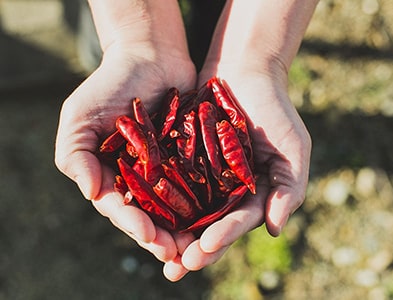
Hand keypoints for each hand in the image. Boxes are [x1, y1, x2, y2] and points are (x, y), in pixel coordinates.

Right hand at [55, 44, 197, 280]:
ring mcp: (168, 169)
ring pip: (177, 207)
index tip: (148, 235)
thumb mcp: (80, 117)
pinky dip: (207, 201)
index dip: (132, 224)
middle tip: (177, 254)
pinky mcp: (193, 158)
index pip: (119, 208)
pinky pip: (200, 183)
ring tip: (199, 247)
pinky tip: (218, 216)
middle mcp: (140, 177)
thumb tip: (91, 193)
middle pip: (151, 215)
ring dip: (186, 229)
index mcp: (111, 174)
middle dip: (162, 236)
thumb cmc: (111, 84)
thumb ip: (76, 155)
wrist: (151, 54)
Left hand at [177, 69, 311, 271]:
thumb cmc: (275, 108)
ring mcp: (203, 175)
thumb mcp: (293, 147)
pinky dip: (157, 198)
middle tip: (177, 266)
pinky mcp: (182, 158)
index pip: (239, 221)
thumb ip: (289, 188)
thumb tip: (274, 229)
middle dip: (195, 246)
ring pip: (186, 209)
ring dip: (173, 232)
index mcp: (253, 192)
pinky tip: (142, 213)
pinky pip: (168, 180)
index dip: (223, 236)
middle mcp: (226, 189)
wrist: (245, 69)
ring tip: (157, 251)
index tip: (205, 248)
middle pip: (210, 223)